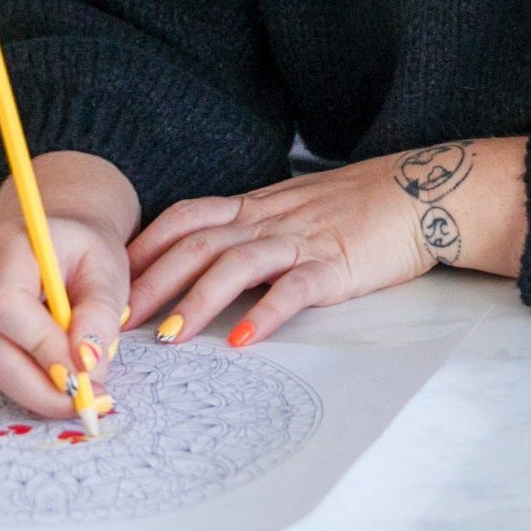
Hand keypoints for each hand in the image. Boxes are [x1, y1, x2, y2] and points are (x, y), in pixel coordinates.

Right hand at [0, 153, 139, 417]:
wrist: (61, 240)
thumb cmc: (84, 250)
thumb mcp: (107, 269)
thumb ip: (100, 314)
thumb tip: (86, 365)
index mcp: (7, 248)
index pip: (5, 305)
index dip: (42, 347)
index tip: (84, 374)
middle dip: (41, 387)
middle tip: (87, 402)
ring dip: (37, 392)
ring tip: (82, 395)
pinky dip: (29, 385)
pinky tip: (60, 383)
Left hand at [126, 138, 519, 348]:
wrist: (419, 192)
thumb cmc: (357, 206)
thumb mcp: (293, 208)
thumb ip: (254, 229)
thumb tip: (210, 260)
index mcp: (256, 205)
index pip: (186, 218)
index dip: (145, 245)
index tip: (110, 276)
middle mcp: (269, 219)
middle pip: (197, 244)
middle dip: (151, 281)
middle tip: (117, 317)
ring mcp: (300, 240)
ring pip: (235, 265)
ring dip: (195, 300)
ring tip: (169, 336)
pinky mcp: (334, 265)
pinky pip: (293, 289)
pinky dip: (265, 313)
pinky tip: (243, 339)